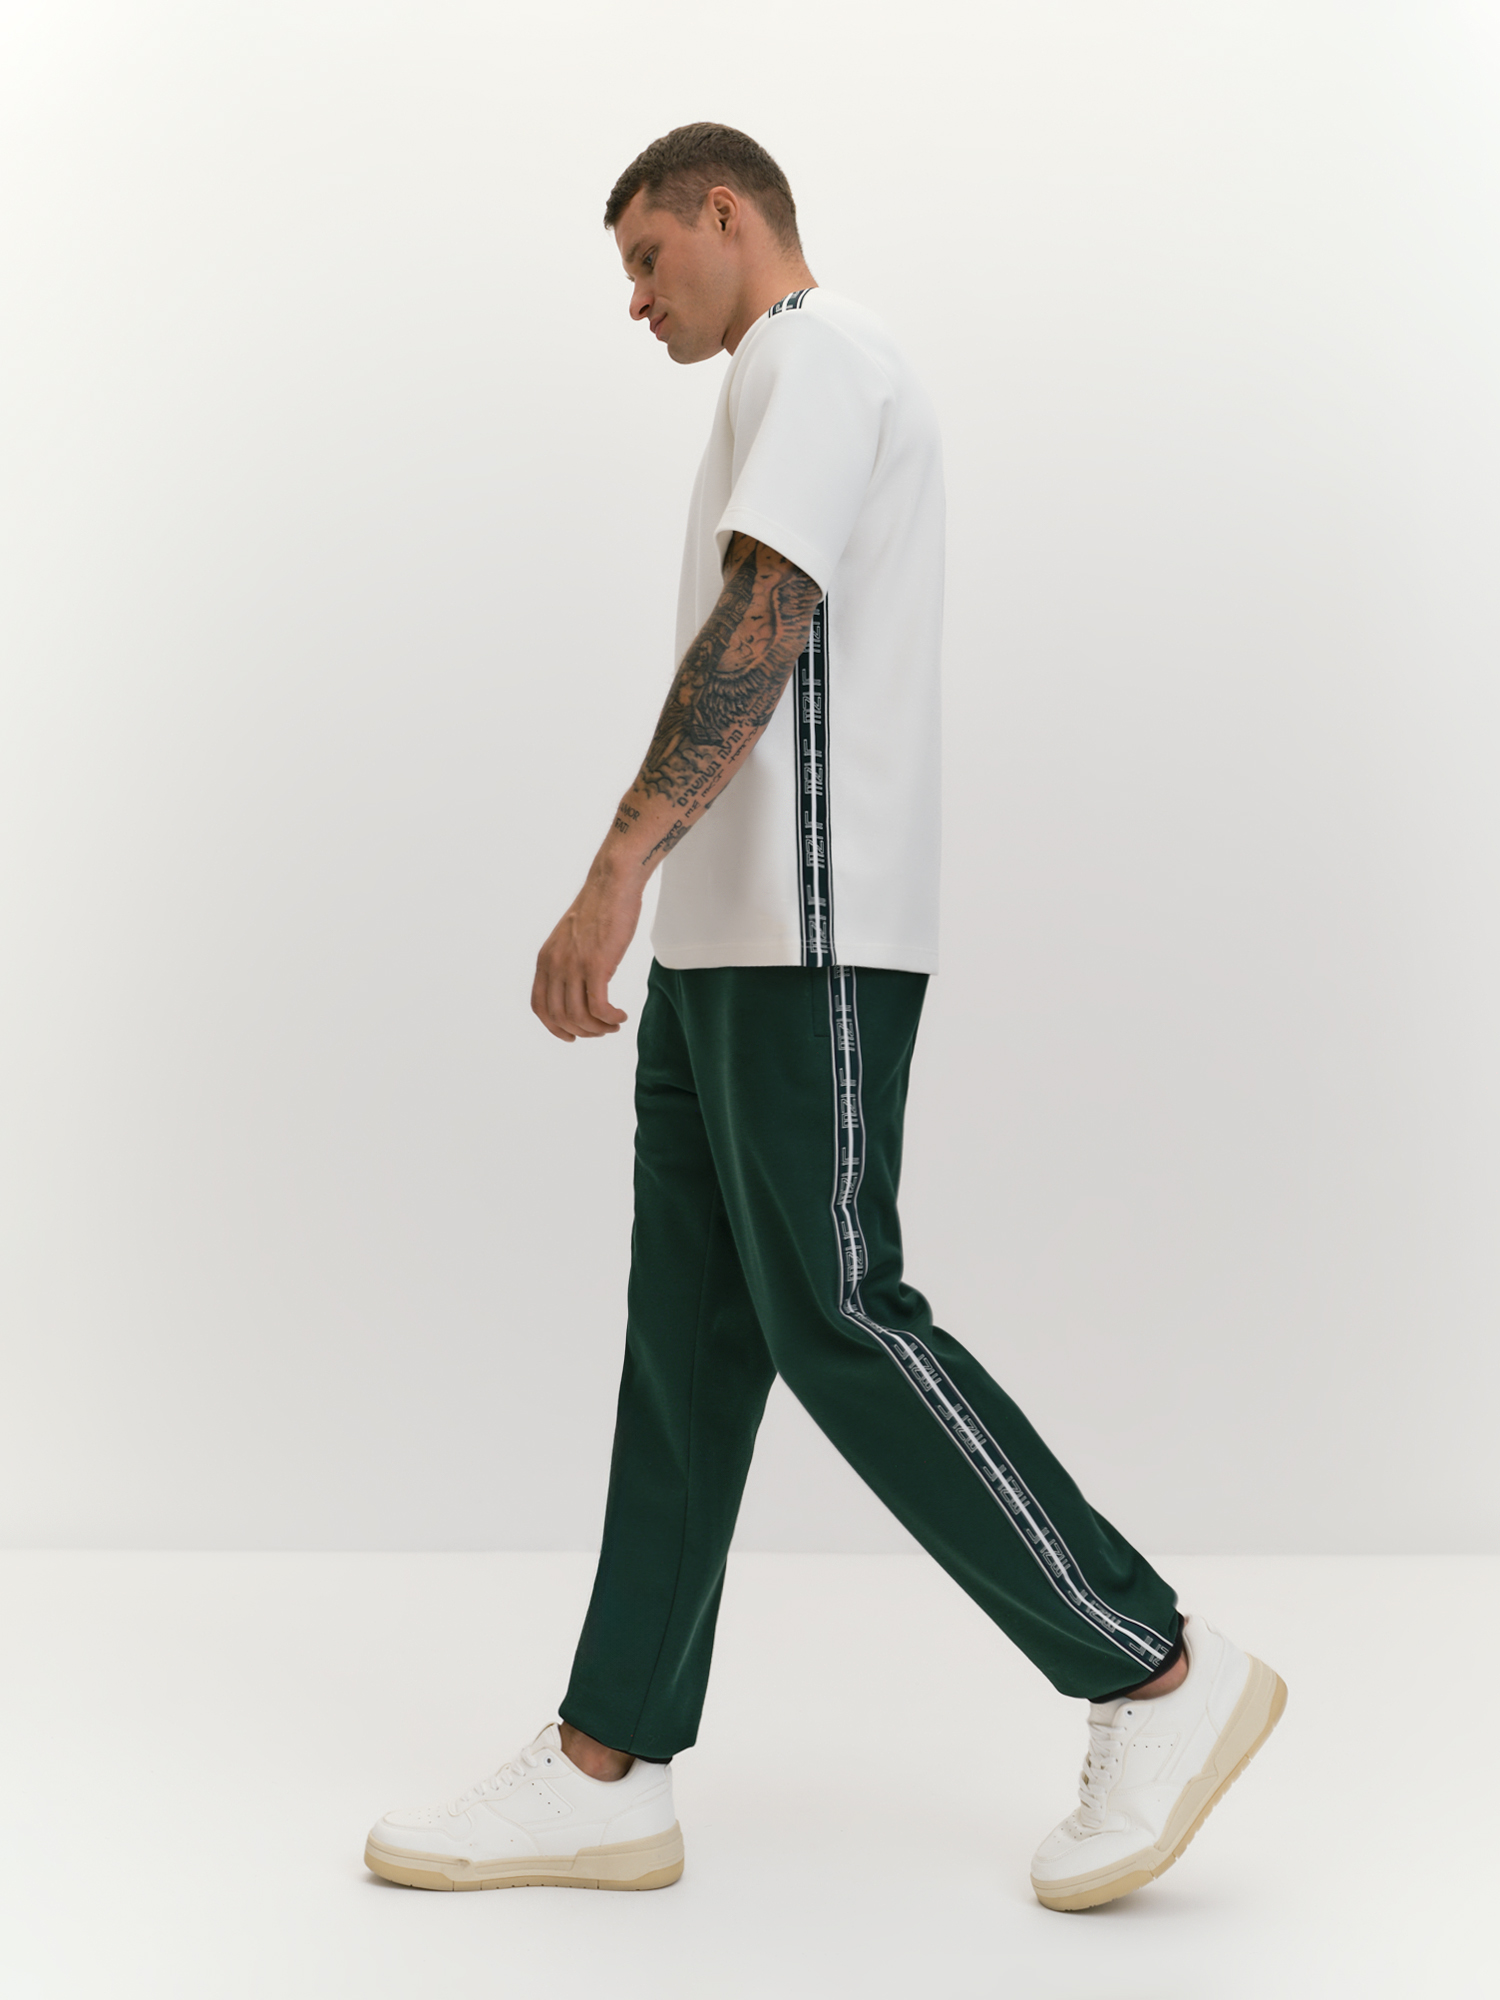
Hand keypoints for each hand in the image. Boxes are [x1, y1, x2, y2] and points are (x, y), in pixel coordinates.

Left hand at [531, 862, 639, 1041]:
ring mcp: (574, 965)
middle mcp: (555, 965)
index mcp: (545, 959)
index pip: (540, 1007)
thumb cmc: (598, 909)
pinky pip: (599, 1007)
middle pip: (560, 1017)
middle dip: (582, 1031)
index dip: (554, 1027)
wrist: (612, 885)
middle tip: (602, 1030)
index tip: (572, 1036)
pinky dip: (610, 1018)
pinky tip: (621, 1016)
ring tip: (614, 1024)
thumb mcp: (571, 939)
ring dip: (598, 1028)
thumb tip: (578, 988)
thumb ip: (568, 963)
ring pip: (580, 1016)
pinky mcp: (597, 964)